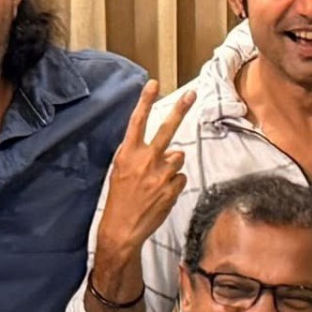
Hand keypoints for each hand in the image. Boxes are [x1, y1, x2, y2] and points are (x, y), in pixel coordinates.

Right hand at [94, 80, 195, 259]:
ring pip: (178, 157)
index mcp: (128, 154)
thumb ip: (138, 155)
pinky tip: (161, 194)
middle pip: (167, 129)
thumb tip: (165, 148)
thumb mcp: (119, 171)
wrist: (122, 228)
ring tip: (157, 181)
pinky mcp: (172, 188)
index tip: (153, 83)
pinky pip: (180, 178)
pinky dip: (174, 184)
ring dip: (172, 166)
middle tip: (191, 94)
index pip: (137, 121)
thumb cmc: (119, 199)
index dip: (145, 101)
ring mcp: (160, 174)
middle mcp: (145, 160)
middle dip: (180, 109)